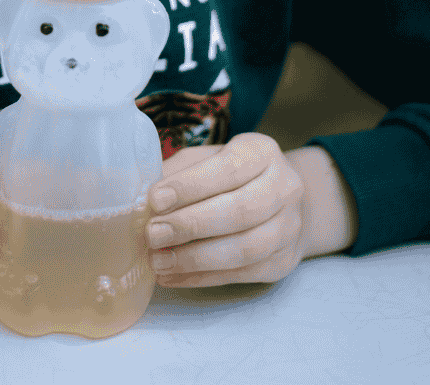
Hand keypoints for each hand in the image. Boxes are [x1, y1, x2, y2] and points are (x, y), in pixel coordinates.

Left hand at [145, 133, 307, 287]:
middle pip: (240, 211)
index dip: (191, 185)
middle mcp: (285, 187)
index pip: (228, 168)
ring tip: (158, 260)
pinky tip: (173, 275)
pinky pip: (242, 274)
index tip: (155, 199)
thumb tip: (140, 196)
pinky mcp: (283, 262)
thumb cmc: (231, 177)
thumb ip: (179, 172)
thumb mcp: (207, 160)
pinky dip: (203, 277)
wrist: (282, 203)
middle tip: (152, 234)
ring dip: (195, 258)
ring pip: (244, 248)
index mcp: (262, 152)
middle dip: (190, 225)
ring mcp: (289, 228)